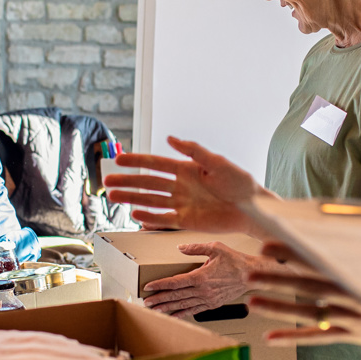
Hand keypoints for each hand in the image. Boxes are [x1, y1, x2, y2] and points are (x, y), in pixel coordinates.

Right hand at [105, 137, 265, 232]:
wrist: (252, 208)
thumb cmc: (239, 183)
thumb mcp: (217, 162)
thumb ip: (194, 151)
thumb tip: (170, 138)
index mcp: (186, 169)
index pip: (156, 164)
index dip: (137, 161)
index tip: (119, 160)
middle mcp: (180, 186)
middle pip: (148, 183)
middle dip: (127, 182)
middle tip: (107, 182)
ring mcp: (182, 204)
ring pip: (151, 201)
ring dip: (132, 199)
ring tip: (113, 197)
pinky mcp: (187, 221)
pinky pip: (164, 220)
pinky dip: (150, 219)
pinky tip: (135, 216)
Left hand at [142, 242, 270, 317]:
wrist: (251, 275)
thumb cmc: (235, 261)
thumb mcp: (215, 247)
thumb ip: (196, 248)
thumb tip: (180, 247)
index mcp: (201, 276)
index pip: (175, 282)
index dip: (160, 285)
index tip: (148, 287)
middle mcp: (202, 290)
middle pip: (176, 296)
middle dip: (159, 299)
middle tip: (146, 302)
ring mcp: (207, 299)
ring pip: (183, 305)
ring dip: (168, 308)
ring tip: (155, 310)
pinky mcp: (212, 304)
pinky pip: (194, 310)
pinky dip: (183, 314)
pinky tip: (174, 316)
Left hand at [245, 243, 360, 348]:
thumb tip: (345, 215)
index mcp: (359, 271)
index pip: (320, 258)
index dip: (292, 251)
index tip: (268, 242)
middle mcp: (353, 296)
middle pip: (307, 286)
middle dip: (276, 279)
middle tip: (250, 273)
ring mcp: (351, 318)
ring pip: (308, 313)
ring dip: (278, 308)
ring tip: (251, 301)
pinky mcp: (351, 335)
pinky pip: (318, 338)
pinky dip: (293, 339)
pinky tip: (270, 339)